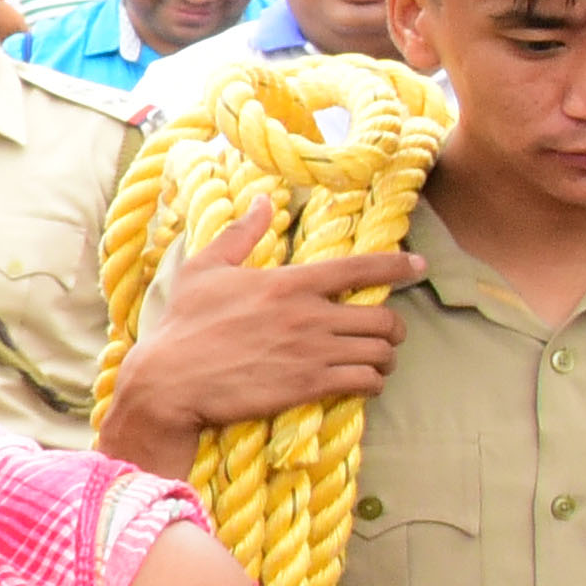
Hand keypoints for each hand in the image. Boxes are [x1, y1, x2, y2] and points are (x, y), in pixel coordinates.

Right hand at [107, 209, 409, 443]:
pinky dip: (373, 381)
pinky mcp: (309, 385)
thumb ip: (239, 235)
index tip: (417, 266)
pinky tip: (363, 382)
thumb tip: (261, 200)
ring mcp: (312, 352)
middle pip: (383, 318)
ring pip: (380, 351)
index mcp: (288, 283)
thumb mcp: (202, 270)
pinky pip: (366, 381)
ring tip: (375, 360)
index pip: (359, 267)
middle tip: (384, 333)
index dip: (397, 266)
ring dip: (385, 356)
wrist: (168, 382)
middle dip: (393, 327)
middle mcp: (308, 315)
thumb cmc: (182, 325)